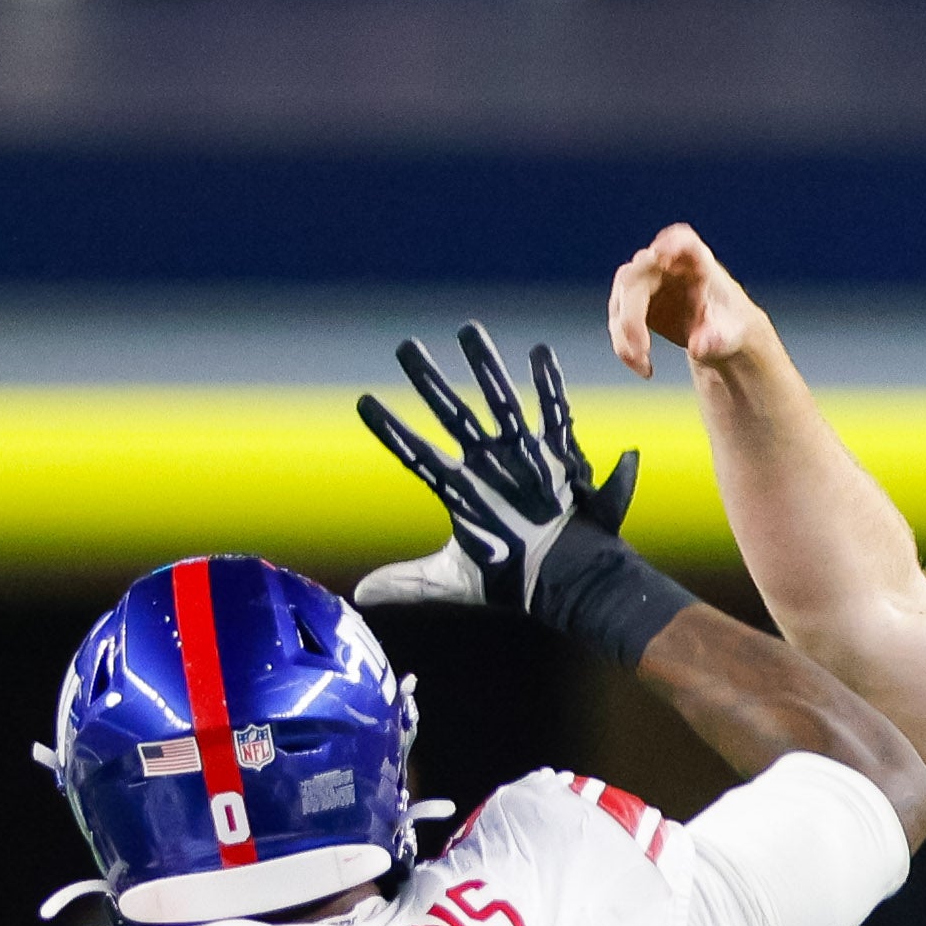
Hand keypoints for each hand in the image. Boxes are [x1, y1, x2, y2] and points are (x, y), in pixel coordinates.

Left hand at [353, 326, 684, 654]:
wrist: (567, 582)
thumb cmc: (511, 579)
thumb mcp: (451, 580)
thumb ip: (408, 581)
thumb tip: (358, 596)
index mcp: (460, 489)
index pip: (416, 453)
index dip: (390, 430)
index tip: (363, 401)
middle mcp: (487, 464)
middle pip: (451, 412)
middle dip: (428, 379)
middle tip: (406, 345)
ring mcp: (521, 455)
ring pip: (498, 401)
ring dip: (484, 366)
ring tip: (468, 329)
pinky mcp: (557, 456)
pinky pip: (554, 413)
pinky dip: (548, 384)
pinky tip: (538, 353)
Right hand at [606, 224, 779, 382]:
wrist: (720, 336)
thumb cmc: (730, 327)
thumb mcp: (731, 337)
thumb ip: (717, 339)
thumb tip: (698, 347)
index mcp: (699, 262)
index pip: (683, 241)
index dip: (671, 244)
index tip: (660, 255)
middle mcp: (667, 263)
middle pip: (636, 276)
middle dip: (631, 316)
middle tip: (641, 352)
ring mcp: (647, 278)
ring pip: (620, 299)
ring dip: (624, 337)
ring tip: (644, 368)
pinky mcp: (634, 299)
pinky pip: (618, 320)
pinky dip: (625, 346)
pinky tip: (644, 369)